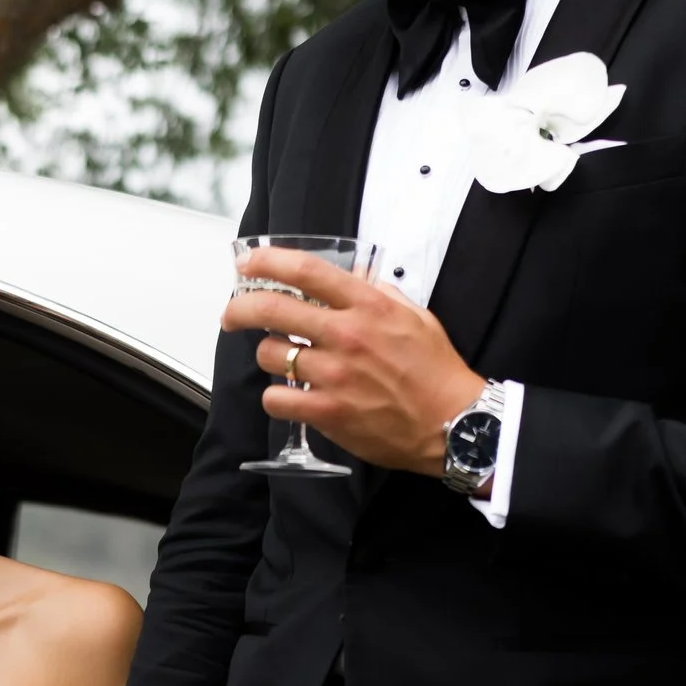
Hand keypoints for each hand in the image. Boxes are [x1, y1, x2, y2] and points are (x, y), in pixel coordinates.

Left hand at [229, 248, 477, 475]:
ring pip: (271, 355)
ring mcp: (335, 374)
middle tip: (233, 315)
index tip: (248, 263)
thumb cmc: (436, 371)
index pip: (307, 271)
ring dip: (271, 356)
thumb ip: (378, 295)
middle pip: (272, 309)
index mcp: (368, 305)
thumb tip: (350, 279)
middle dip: (240, 309)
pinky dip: (278, 397)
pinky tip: (291, 396)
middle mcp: (347, 334)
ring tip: (286, 362)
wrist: (452, 423)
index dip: (269, 262)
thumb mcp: (414, 317)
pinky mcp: (328, 412)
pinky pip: (278, 398)